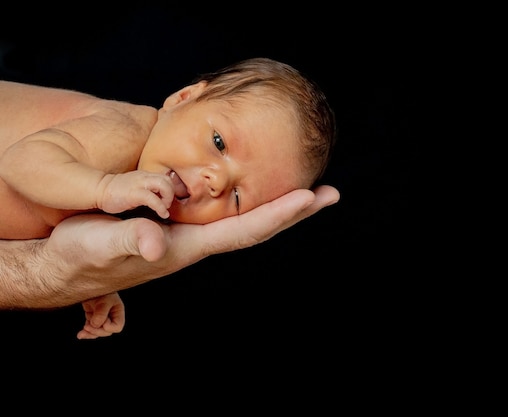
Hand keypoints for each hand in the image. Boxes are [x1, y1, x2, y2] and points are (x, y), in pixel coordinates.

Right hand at [36, 185, 338, 307]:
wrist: (65, 266)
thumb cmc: (81, 256)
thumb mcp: (101, 245)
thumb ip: (129, 242)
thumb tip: (153, 244)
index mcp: (188, 246)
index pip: (245, 230)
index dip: (279, 213)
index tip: (312, 197)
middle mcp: (197, 242)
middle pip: (257, 226)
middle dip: (294, 211)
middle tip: (330, 194)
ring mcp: (189, 235)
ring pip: (244, 220)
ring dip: (277, 206)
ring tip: (307, 193)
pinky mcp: (174, 226)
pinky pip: (221, 213)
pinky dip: (247, 202)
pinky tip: (252, 193)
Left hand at [76, 292, 125, 339]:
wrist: (90, 285)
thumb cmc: (101, 290)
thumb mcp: (103, 300)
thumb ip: (101, 313)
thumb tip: (95, 325)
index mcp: (117, 312)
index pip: (117, 326)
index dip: (109, 327)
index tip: (102, 321)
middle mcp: (111, 317)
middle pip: (107, 331)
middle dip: (97, 331)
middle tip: (87, 326)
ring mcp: (102, 318)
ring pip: (98, 332)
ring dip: (90, 333)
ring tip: (82, 332)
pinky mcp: (93, 318)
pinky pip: (91, 329)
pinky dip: (86, 332)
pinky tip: (80, 334)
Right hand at [98, 171, 173, 218]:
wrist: (99, 190)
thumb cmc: (117, 192)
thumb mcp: (137, 188)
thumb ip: (149, 190)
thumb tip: (162, 200)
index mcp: (146, 175)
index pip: (166, 177)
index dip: (172, 189)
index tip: (168, 201)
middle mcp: (144, 177)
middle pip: (168, 180)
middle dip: (172, 193)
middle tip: (167, 205)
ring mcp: (139, 184)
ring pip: (164, 185)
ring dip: (168, 198)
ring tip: (164, 208)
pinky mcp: (134, 194)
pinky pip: (153, 199)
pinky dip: (161, 207)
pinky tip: (161, 214)